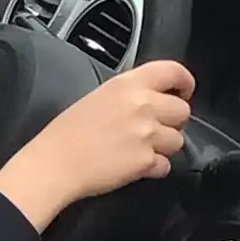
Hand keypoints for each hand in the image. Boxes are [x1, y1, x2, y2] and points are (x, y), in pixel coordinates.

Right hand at [0, 60, 195, 231]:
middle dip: (172, 122)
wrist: (54, 164)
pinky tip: (134, 166)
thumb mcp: (97, 97)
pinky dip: (153, 168)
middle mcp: (142, 106)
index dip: (185, 82)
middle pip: (183, 111)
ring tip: (139, 150)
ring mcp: (146, 135)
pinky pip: (165, 166)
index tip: (183, 91)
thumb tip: (149, 100)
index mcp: (128, 85)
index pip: (174, 71)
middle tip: (153, 129)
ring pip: (178, 141)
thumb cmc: (66, 134)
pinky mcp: (145, 162)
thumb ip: (128, 94)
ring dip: (164, 147)